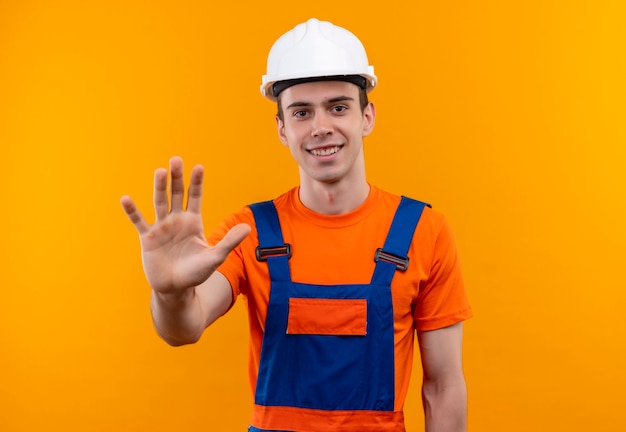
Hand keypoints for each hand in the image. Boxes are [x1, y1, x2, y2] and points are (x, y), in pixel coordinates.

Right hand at [121, 156, 250, 296]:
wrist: (176, 288)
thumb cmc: (197, 273)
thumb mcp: (215, 257)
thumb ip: (229, 241)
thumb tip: (247, 227)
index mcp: (193, 222)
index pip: (195, 197)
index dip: (196, 182)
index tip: (198, 167)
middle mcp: (177, 220)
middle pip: (176, 194)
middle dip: (177, 178)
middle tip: (176, 160)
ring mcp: (161, 227)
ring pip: (159, 203)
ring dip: (159, 188)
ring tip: (160, 171)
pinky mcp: (147, 238)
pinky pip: (139, 222)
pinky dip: (132, 211)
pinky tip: (126, 199)